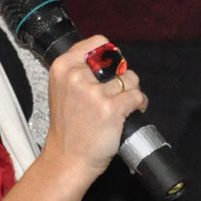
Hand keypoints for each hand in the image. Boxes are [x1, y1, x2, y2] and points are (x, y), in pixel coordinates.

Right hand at [44, 34, 147, 180]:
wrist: (67, 157)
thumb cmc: (68, 126)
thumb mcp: (62, 89)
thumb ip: (80, 69)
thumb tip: (111, 55)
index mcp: (62, 67)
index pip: (98, 42)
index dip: (109, 56)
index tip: (108, 71)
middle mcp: (76, 77)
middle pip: (118, 62)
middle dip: (121, 78)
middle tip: (112, 96)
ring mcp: (93, 93)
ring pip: (131, 79)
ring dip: (131, 93)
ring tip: (120, 107)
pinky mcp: (110, 109)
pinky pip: (138, 97)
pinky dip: (138, 106)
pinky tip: (128, 115)